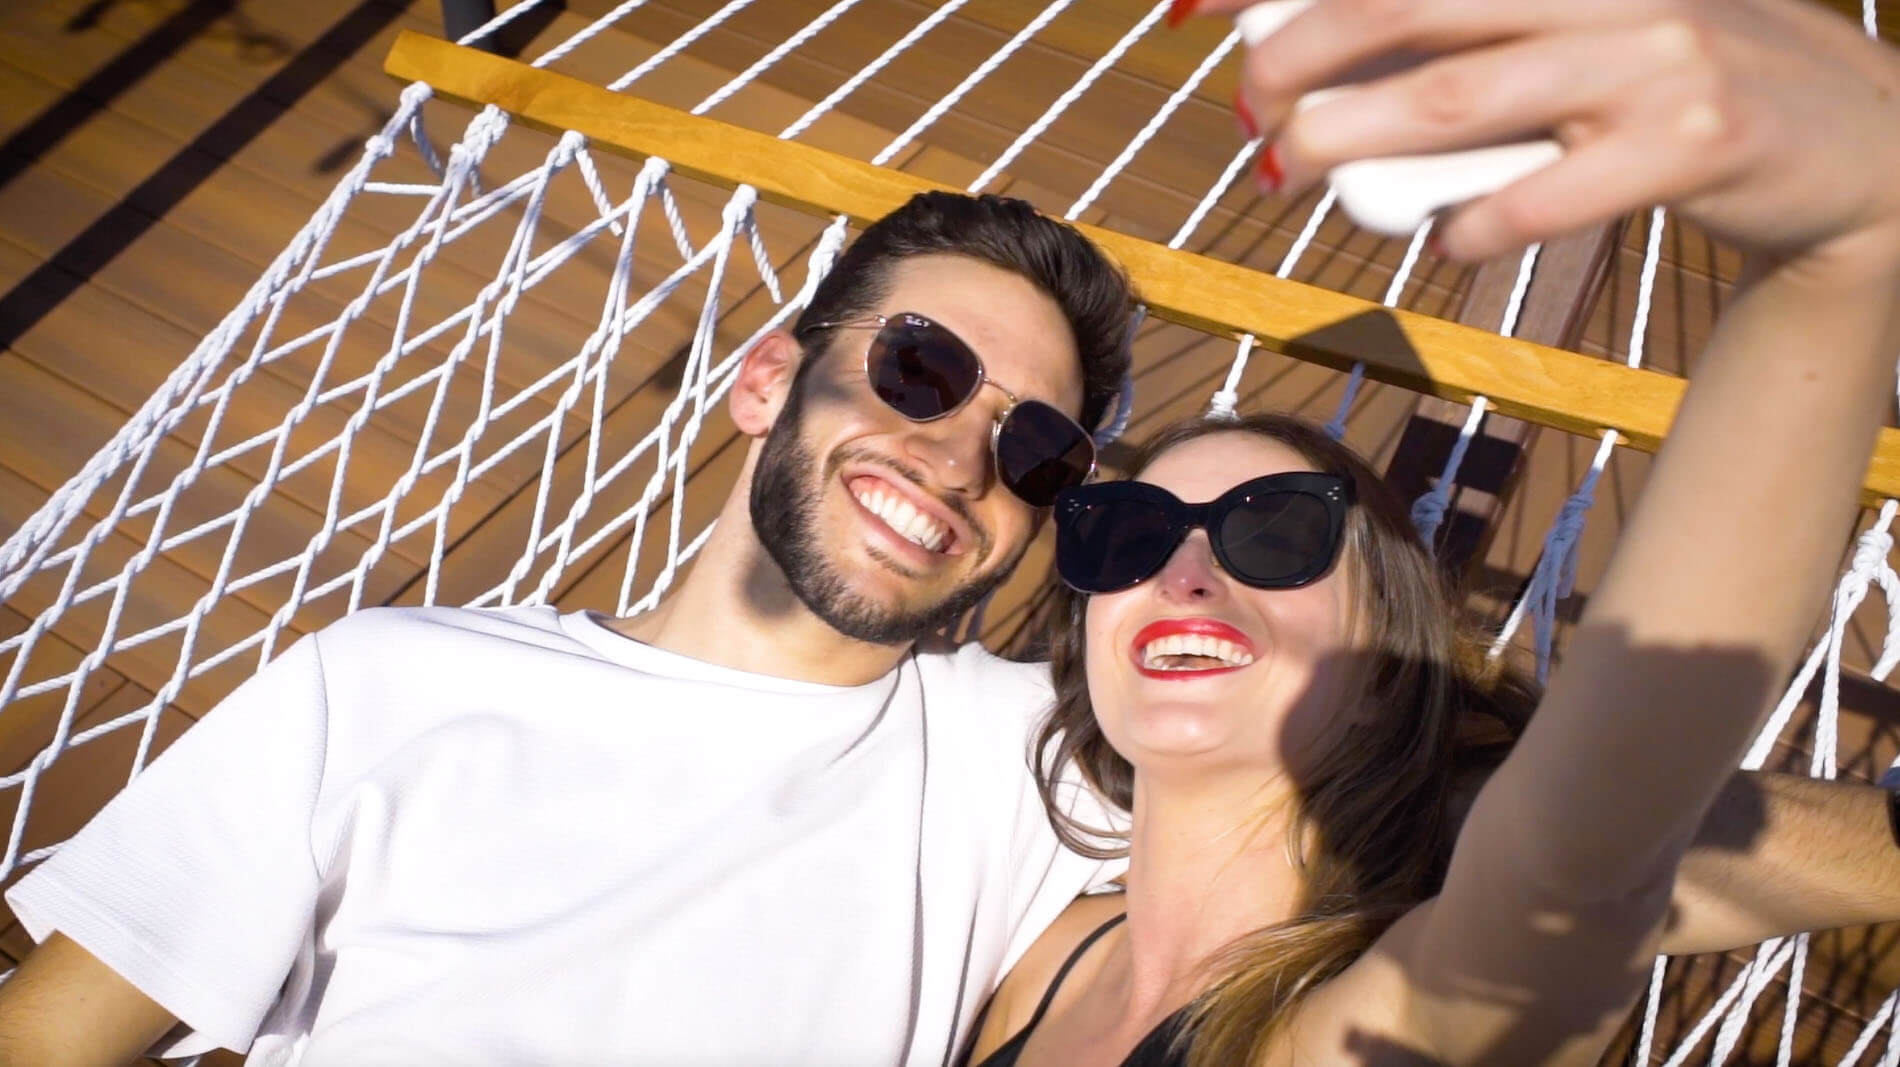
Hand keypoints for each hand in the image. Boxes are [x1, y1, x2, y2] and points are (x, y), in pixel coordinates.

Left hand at [1186, 0, 1899, 268]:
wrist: (1859, 142)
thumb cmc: (1682, 84)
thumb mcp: (1589, 26)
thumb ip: (1483, 31)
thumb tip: (1325, 64)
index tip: (1196, 2)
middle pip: (1406, 6)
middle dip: (1296, 57)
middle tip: (1249, 109)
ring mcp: (1656, 55)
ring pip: (1454, 99)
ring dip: (1344, 142)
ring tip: (1284, 174)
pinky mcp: (1694, 141)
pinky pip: (1539, 196)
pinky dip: (1466, 228)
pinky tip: (1443, 242)